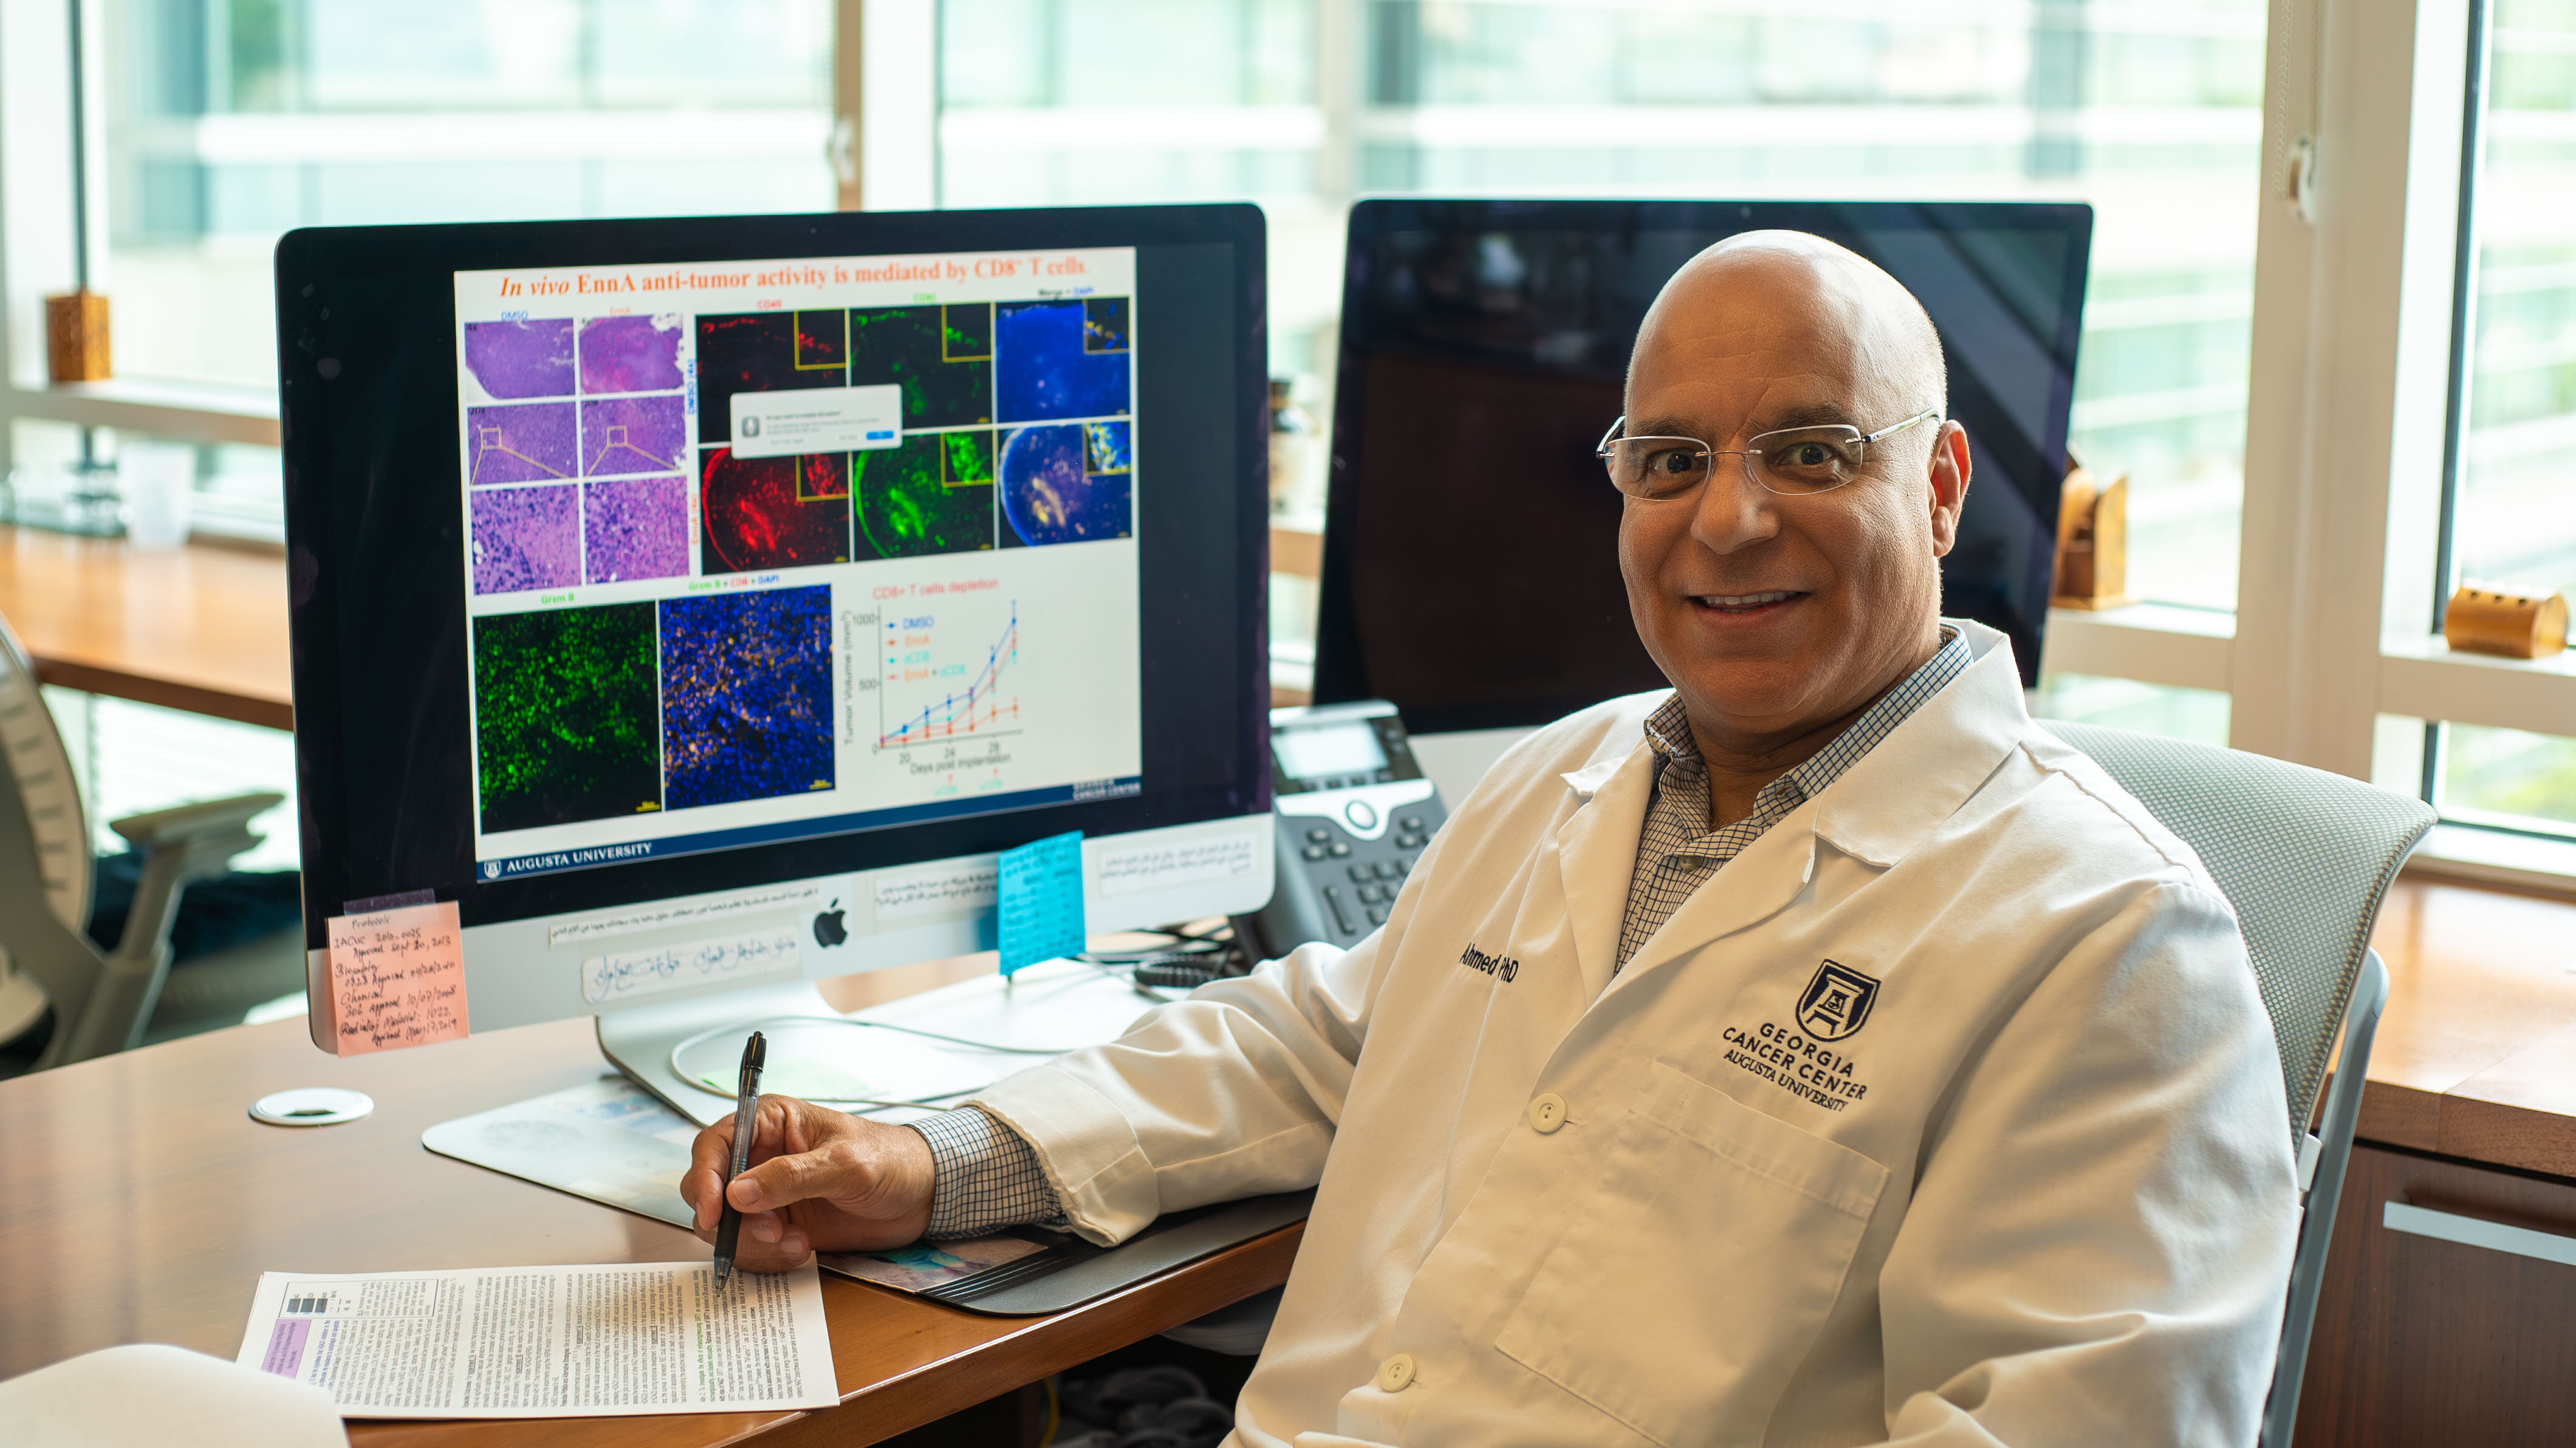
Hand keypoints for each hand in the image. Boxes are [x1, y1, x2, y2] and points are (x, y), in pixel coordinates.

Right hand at [682, 1095, 935, 1271]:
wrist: (921, 1196)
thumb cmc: (889, 1160)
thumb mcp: (845, 1163)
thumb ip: (791, 1176)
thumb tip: (737, 1193)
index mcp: (769, 1123)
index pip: (714, 1145)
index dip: (704, 1178)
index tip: (712, 1213)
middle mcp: (759, 1157)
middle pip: (710, 1191)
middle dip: (732, 1220)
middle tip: (771, 1232)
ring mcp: (766, 1195)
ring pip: (726, 1226)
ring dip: (753, 1243)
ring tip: (797, 1243)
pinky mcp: (777, 1225)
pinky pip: (749, 1247)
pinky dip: (767, 1256)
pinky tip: (801, 1249)